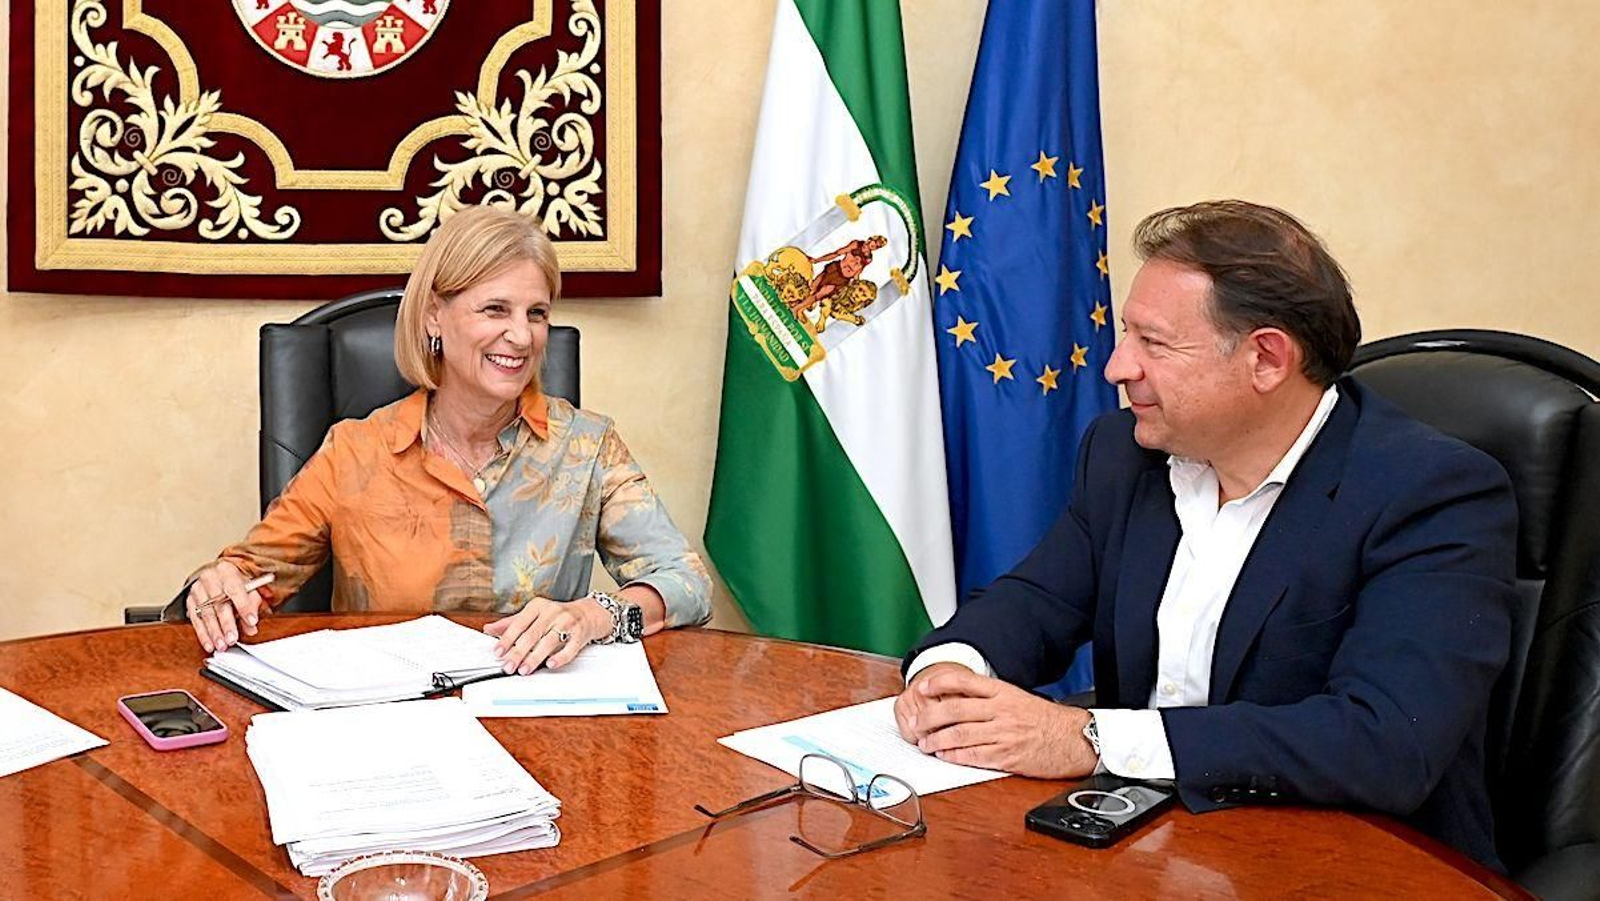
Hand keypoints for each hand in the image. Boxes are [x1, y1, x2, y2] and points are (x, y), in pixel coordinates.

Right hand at [185, 561, 268, 652]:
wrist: (217, 576)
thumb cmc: (236, 583)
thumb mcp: (249, 588)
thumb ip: (252, 606)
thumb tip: (251, 627)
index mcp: (227, 571)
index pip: (236, 589)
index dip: (244, 606)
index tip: (252, 621)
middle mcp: (210, 578)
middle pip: (218, 604)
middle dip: (226, 624)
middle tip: (232, 639)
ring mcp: (197, 590)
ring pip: (206, 614)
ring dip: (214, 632)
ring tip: (222, 645)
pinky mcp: (190, 601)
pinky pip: (195, 620)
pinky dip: (203, 634)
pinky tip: (209, 644)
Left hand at [484, 597, 610, 673]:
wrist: (588, 613)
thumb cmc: (557, 615)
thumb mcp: (533, 614)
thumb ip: (511, 623)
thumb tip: (488, 629)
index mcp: (537, 606)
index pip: (519, 623)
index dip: (507, 639)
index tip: (498, 652)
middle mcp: (552, 612)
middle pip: (532, 634)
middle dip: (518, 652)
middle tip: (508, 666)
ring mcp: (567, 623)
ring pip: (548, 642)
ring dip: (535, 657)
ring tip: (524, 669)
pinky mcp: (580, 634)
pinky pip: (569, 648)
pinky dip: (560, 657)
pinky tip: (551, 664)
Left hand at [903, 666, 1097, 778]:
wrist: (1074, 739)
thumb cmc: (1045, 720)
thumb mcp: (1017, 698)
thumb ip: (989, 697)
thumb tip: (956, 698)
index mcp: (1003, 692)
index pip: (964, 681)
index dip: (939, 683)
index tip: (921, 688)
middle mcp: (1001, 710)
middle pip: (954, 710)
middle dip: (929, 718)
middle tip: (915, 724)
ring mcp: (1003, 734)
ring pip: (959, 735)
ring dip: (936, 740)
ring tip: (925, 743)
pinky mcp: (1007, 756)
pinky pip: (973, 756)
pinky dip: (954, 756)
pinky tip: (945, 756)